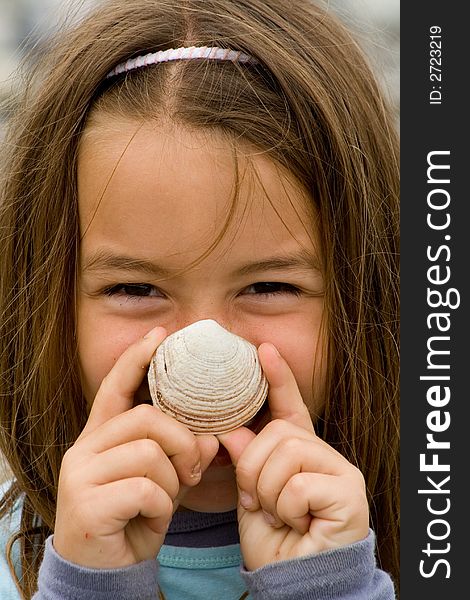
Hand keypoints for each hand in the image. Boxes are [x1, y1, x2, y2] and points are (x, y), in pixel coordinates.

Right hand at [54, 326, 217, 568]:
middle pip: (147, 418)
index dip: (137, 360)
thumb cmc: (136, 516)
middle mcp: (85, 449)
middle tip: (191, 469)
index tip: (159, 335)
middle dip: (181, 442)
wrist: (107, 571)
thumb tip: (208, 438)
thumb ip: (182, 454)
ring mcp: (81, 475)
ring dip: (173, 479)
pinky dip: (163, 505)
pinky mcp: (86, 503)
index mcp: (101, 437)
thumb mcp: (165, 480)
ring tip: (168, 498)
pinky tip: (152, 518)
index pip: (116, 387)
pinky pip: (146, 488)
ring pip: (150, 452)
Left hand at [219, 343, 368, 570]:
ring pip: (286, 454)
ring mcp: (341, 471)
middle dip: (254, 469)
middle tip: (257, 501)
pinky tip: (299, 523)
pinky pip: (297, 483)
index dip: (276, 378)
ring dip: (267, 491)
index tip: (262, 349)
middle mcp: (324, 455)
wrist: (293, 583)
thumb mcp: (250, 496)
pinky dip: (285, 508)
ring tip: (279, 514)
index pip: (288, 407)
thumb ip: (246, 460)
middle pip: (278, 432)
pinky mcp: (349, 491)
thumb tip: (233, 432)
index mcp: (301, 452)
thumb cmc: (274, 540)